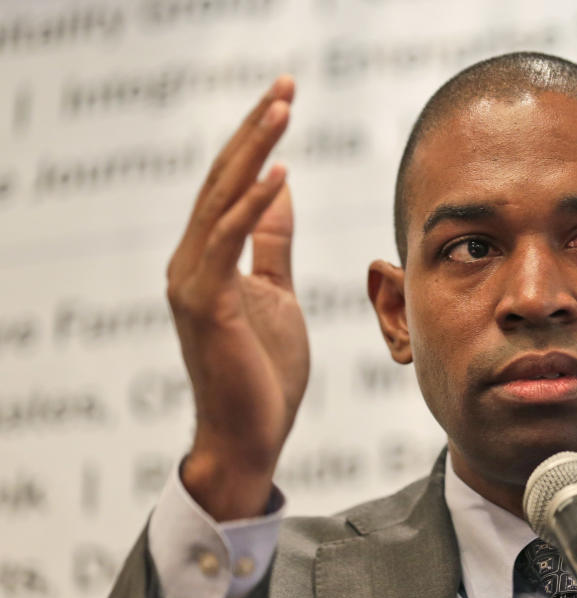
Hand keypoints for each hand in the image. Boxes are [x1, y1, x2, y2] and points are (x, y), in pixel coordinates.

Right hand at [167, 76, 309, 520]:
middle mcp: (191, 261)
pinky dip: (251, 207)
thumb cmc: (263, 371)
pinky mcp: (204, 303)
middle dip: (256, 130)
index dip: (257, 141)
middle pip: (223, 180)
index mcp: (209, 258)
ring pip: (221, 200)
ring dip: (253, 151)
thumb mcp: (275, 292)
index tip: (284, 100)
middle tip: (285, 84)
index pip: (232, 185)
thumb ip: (271, 243)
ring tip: (282, 107)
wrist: (250, 435)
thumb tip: (279, 189)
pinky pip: (227, 243)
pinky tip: (278, 173)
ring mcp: (192, 281)